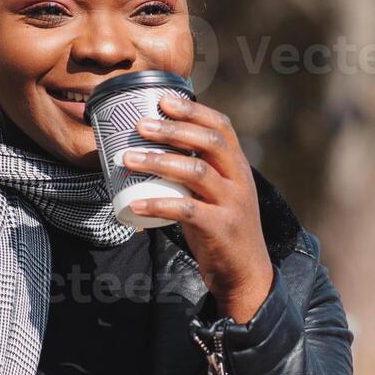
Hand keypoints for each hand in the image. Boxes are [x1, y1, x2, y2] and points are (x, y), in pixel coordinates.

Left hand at [122, 94, 274, 322]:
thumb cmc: (222, 230)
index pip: (221, 127)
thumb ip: (196, 173)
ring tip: (128, 159)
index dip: (193, 110)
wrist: (246, 274)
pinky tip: (135, 204)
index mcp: (238, 167)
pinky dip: (158, 204)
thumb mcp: (217, 194)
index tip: (163, 99)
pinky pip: (187, 210)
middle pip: (210, 143)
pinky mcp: (221, 229)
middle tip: (140, 126)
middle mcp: (239, 180)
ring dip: (159, 162)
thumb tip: (153, 150)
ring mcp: (232, 204)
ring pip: (196, 172)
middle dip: (173, 130)